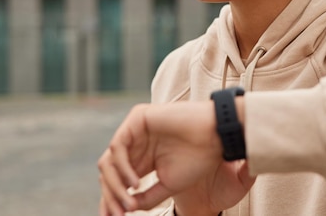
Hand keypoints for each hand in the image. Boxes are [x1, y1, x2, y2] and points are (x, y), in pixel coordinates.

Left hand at [97, 101, 254, 215]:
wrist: (216, 137)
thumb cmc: (198, 160)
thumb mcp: (168, 185)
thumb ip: (146, 197)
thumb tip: (125, 208)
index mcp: (142, 159)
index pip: (118, 180)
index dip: (112, 200)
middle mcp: (135, 144)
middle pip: (109, 172)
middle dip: (111, 196)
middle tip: (120, 214)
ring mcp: (134, 130)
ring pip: (109, 162)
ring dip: (115, 186)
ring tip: (129, 203)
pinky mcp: (137, 118)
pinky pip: (118, 146)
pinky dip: (122, 168)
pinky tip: (135, 183)